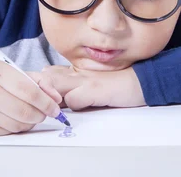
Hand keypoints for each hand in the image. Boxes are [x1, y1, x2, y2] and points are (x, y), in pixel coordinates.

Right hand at [0, 61, 61, 136]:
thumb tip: (55, 96)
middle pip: (26, 111)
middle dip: (41, 114)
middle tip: (45, 112)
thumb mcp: (3, 70)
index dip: (47, 102)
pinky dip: (16, 128)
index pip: (29, 91)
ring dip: (30, 122)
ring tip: (29, 114)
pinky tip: (13, 119)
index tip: (55, 106)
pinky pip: (7, 132)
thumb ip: (33, 79)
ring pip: (18, 125)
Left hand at [31, 66, 145, 110]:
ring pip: (56, 85)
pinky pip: (74, 99)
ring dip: (53, 98)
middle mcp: (78, 73)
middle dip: (41, 91)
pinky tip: (78, 109)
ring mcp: (86, 80)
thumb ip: (74, 86)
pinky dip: (73, 106)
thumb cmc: (117, 85)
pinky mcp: (95, 90)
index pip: (49, 73)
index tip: (40, 94)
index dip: (41, 84)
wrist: (140, 82)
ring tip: (55, 109)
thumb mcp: (91, 82)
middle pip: (47, 77)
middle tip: (42, 104)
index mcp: (76, 71)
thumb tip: (55, 98)